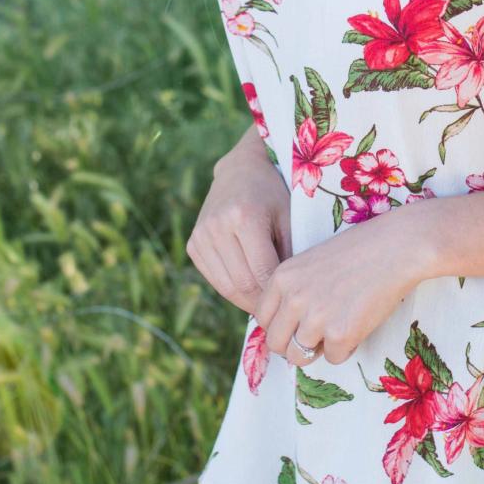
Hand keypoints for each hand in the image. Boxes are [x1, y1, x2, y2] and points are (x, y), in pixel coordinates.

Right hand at [186, 143, 290, 313]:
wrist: (241, 170)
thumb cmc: (274, 194)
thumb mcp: (290, 218)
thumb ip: (290, 254)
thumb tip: (289, 296)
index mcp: (244, 217)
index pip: (262, 272)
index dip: (276, 295)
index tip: (290, 305)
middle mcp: (217, 226)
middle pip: (242, 283)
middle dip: (262, 304)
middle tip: (279, 313)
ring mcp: (201, 236)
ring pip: (225, 286)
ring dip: (246, 301)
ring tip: (266, 306)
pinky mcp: (193, 244)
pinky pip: (214, 278)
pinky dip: (232, 290)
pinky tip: (249, 291)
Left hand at [256, 207, 435, 366]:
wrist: (397, 246)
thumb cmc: (360, 250)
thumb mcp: (312, 262)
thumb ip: (294, 291)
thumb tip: (286, 328)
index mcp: (282, 277)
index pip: (262, 319)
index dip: (281, 327)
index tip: (297, 326)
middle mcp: (293, 298)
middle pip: (276, 344)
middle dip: (294, 345)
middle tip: (317, 336)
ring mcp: (316, 318)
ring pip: (300, 357)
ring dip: (320, 349)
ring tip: (341, 326)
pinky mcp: (341, 334)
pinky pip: (334, 358)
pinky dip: (348, 348)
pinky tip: (360, 323)